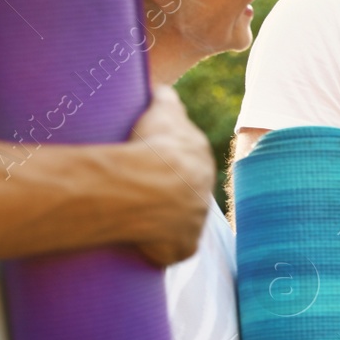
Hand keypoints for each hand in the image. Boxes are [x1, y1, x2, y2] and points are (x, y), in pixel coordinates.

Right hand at [126, 86, 216, 265]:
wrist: (145, 185)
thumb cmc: (150, 144)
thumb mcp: (160, 109)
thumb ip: (165, 98)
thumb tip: (161, 90)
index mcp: (201, 160)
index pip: (187, 163)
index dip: (167, 164)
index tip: (148, 166)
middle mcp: (204, 193)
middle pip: (185, 194)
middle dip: (168, 194)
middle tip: (138, 193)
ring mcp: (195, 222)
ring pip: (179, 223)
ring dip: (162, 223)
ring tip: (135, 219)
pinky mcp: (182, 247)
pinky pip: (169, 250)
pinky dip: (157, 249)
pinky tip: (140, 245)